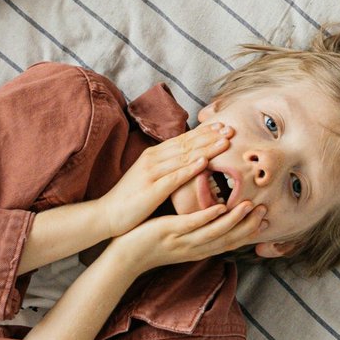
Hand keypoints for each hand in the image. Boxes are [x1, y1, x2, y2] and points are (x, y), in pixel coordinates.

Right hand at [97, 121, 232, 236]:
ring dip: (206, 148)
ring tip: (225, 142)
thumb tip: (188, 157)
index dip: (204, 132)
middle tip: (231, 128)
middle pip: (187, 144)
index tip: (224, 125)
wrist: (107, 213)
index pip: (184, 139)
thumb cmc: (133, 196)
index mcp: (154, 154)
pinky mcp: (150, 189)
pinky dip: (190, 169)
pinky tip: (204, 163)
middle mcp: (153, 158)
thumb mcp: (151, 175)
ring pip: (184, 157)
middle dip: (210, 135)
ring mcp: (151, 172)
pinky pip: (174, 177)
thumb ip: (167, 165)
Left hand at [112, 199, 267, 273]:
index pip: (229, 243)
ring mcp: (182, 241)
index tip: (265, 220)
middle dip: (248, 226)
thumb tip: (211, 218)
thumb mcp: (180, 240)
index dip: (248, 232)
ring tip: (249, 205)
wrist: (124, 257)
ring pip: (214, 232)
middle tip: (266, 211)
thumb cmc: (151, 244)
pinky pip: (191, 225)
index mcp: (198, 250)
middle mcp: (194, 248)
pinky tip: (219, 208)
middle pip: (227, 239)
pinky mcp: (169, 232)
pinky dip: (207, 217)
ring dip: (234, 219)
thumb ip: (197, 231)